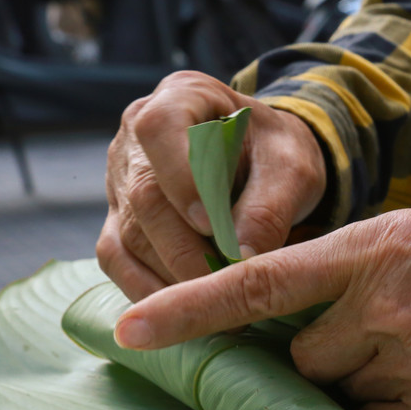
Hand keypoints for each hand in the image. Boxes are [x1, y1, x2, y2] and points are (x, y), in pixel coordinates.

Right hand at [97, 70, 326, 300]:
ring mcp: (120, 182)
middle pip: (144, 197)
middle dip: (185, 252)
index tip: (211, 226)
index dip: (180, 179)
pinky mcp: (118, 222)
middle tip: (229, 290)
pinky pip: (118, 262)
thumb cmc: (275, 155)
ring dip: (171, 280)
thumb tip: (241, 255)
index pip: (159, 129)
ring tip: (219, 311)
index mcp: (181, 98)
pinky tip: (188, 311)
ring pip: (128, 236)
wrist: (263, 163)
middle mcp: (136, 138)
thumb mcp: (292, 168)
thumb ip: (270, 205)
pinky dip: (150, 293)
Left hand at [114, 209, 410, 409]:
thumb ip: (378, 270)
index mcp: (384, 246)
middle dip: (323, 356)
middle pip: (304, 356)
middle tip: (378, 338)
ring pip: (342, 397)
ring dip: (363, 385)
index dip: (190, 309)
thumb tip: (332, 309)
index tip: (133, 328)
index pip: (262, 281)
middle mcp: (388, 309)